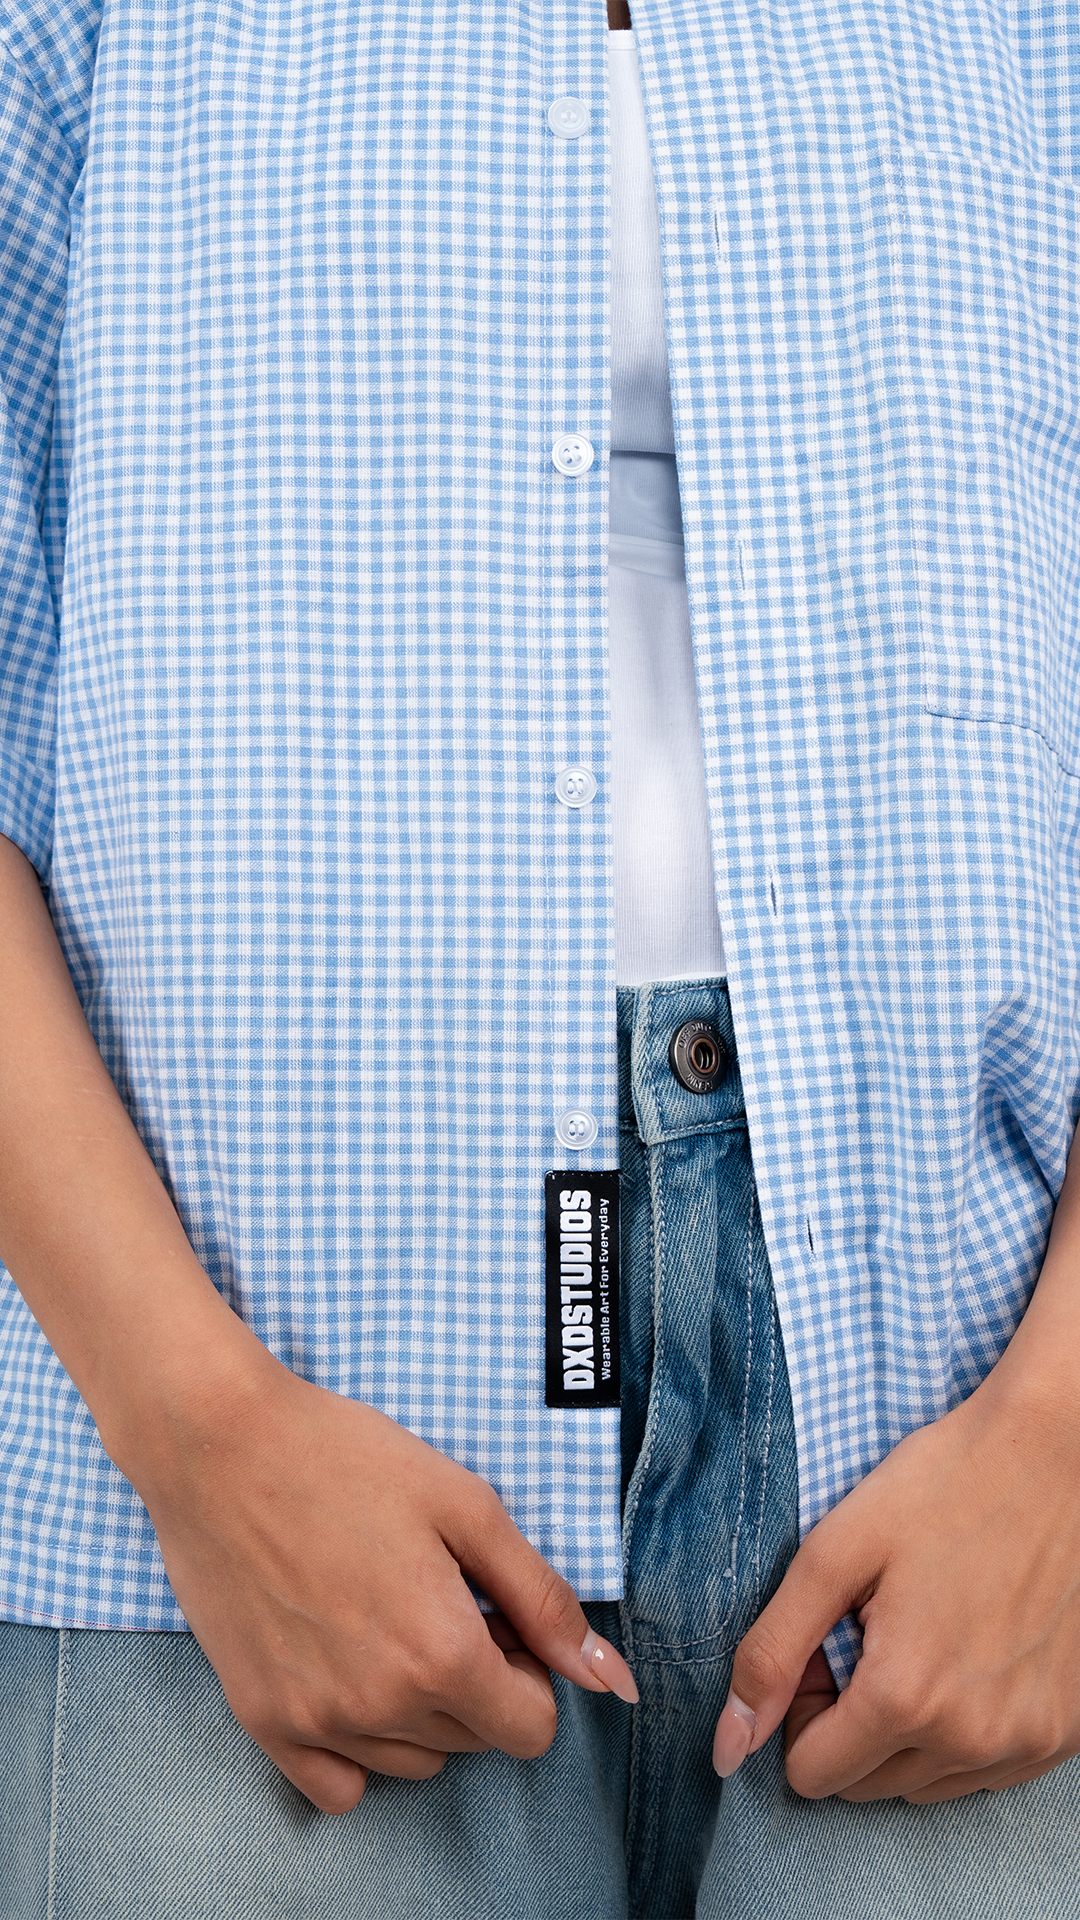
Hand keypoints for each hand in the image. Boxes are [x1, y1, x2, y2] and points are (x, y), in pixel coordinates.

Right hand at [132, 1355, 637, 1813]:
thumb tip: (611, 1676)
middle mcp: (380, 1705)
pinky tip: (348, 1671)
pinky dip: (357, 1746)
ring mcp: (315, 1720)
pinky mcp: (262, 1719)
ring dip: (421, 1709)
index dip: (529, 1669)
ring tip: (388, 1620)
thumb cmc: (345, 1457)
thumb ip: (542, 1597)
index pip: (532, 1728)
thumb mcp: (467, 1506)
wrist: (220, 1443)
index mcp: (442, 1653)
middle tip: (437, 1598)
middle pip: (474, 1740)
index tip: (493, 1615)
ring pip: (412, 1762)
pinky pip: (337, 1786)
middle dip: (477, 1680)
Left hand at [713, 1369, 1079, 1801]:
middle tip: (873, 1633)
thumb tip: (728, 1744)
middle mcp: (972, 1738)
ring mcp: (1027, 1741)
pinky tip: (971, 1654)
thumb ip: (774, 1651)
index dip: (803, 1708)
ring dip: (908, 1731)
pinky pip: (987, 1771)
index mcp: (905, 1696)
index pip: (812, 1774)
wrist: (1058, 1455)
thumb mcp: (836, 1552)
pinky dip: (964, 1730)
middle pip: (865, 1784)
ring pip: (925, 1784)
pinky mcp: (1066, 1733)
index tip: (830, 1644)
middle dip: (849, 1722)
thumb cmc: (945, 1485)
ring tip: (924, 1637)